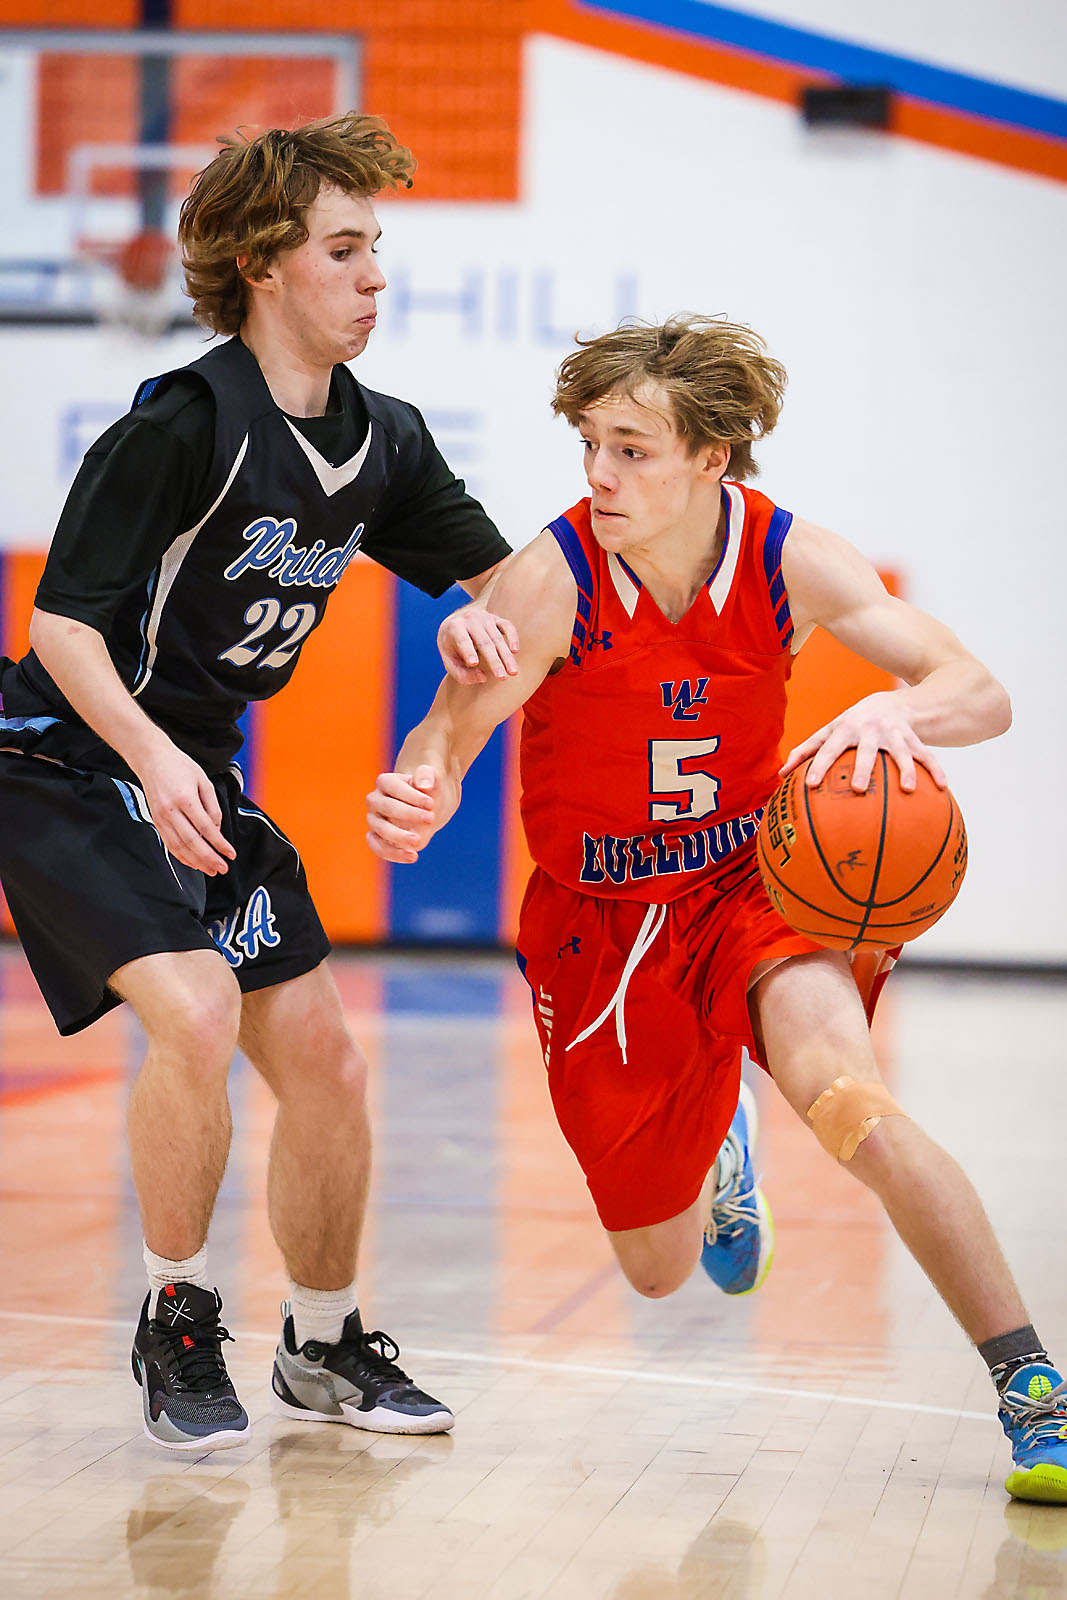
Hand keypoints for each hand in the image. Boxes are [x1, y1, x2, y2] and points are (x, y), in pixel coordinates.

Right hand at [135, 743, 236, 873]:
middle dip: (209, 858)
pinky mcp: (156, 821)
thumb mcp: (203, 781)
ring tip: (210, 870)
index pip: (206, 828)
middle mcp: (171, 811)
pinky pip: (169, 843)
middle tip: (222, 868)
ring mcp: (161, 818)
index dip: (220, 844)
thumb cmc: (179, 766)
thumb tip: (216, 830)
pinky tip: (193, 863)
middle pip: (192, 842)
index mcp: (186, 799)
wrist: (151, 758)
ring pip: (179, 846)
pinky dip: (181, 856)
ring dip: (196, 861)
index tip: (231, 854)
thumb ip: (212, 806)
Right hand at [366, 765, 439, 862]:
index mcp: (385, 781)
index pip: (393, 786)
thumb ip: (428, 776)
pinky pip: (378, 847)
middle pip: (386, 807)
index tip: (431, 803)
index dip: (411, 795)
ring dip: (399, 836)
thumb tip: (424, 784)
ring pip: (380, 829)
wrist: (428, 808)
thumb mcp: (433, 780)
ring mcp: (373, 819)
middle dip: (409, 814)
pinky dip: (393, 854)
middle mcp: (375, 800)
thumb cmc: (429, 791)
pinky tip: (412, 856)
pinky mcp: (376, 837)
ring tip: (418, 841)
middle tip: (431, 819)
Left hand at [438, 607, 518, 684]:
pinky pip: (507, 626)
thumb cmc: (452, 648)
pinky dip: (513, 637)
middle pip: (484, 642)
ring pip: (497, 638)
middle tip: (502, 677)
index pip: (462, 640)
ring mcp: (484, 617)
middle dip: (494, 660)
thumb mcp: (450, 662)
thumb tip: (483, 678)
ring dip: (507, 656)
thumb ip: (462, 674)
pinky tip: (515, 651)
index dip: (468, 651)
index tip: (474, 663)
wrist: (454, 623)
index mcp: (454, 628)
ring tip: (513, 672)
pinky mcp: (495, 618)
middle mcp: (470, 619)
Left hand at [780, 691, 946, 792]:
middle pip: (865, 750)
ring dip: (906, 770)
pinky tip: (943, 787)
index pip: (828, 748)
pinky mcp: (915, 739)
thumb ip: (806, 751)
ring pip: (901, 752)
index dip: (818, 764)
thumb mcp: (830, 731)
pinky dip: (936, 770)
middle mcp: (870, 731)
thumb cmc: (853, 724)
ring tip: (909, 789)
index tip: (809, 783)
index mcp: (846, 729)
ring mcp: (895, 734)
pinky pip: (927, 755)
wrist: (893, 702)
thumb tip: (779, 775)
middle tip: (857, 788)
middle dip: (861, 767)